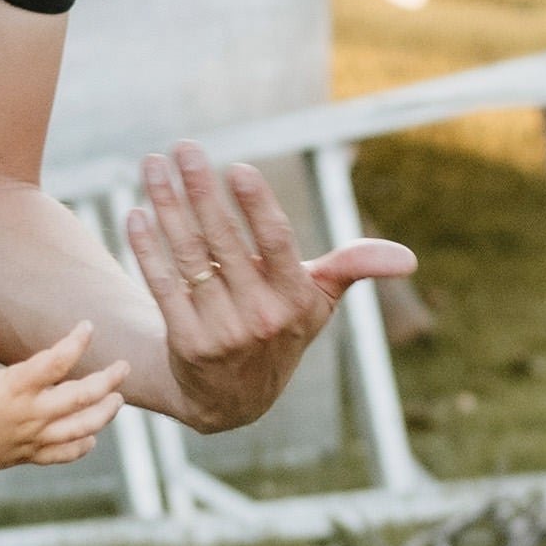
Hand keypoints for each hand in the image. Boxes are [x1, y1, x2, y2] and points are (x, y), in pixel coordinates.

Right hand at [0, 309, 122, 477]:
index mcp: (14, 389)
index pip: (55, 363)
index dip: (76, 343)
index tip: (88, 327)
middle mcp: (29, 415)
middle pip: (81, 397)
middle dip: (107, 381)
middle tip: (124, 366)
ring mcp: (32, 438)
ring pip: (80, 428)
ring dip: (104, 414)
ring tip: (118, 400)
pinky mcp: (28, 455)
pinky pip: (62, 454)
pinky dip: (81, 447)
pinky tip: (92, 438)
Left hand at [126, 142, 415, 434]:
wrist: (234, 397)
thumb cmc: (280, 329)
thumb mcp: (320, 302)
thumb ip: (355, 267)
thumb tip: (409, 260)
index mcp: (296, 299)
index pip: (276, 243)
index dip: (256, 206)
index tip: (236, 168)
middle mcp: (260, 317)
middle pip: (224, 242)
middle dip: (200, 189)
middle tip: (180, 149)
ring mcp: (222, 332)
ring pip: (190, 258)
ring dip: (167, 207)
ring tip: (153, 167)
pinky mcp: (187, 344)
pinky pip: (164, 287)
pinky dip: (148, 248)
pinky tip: (136, 213)